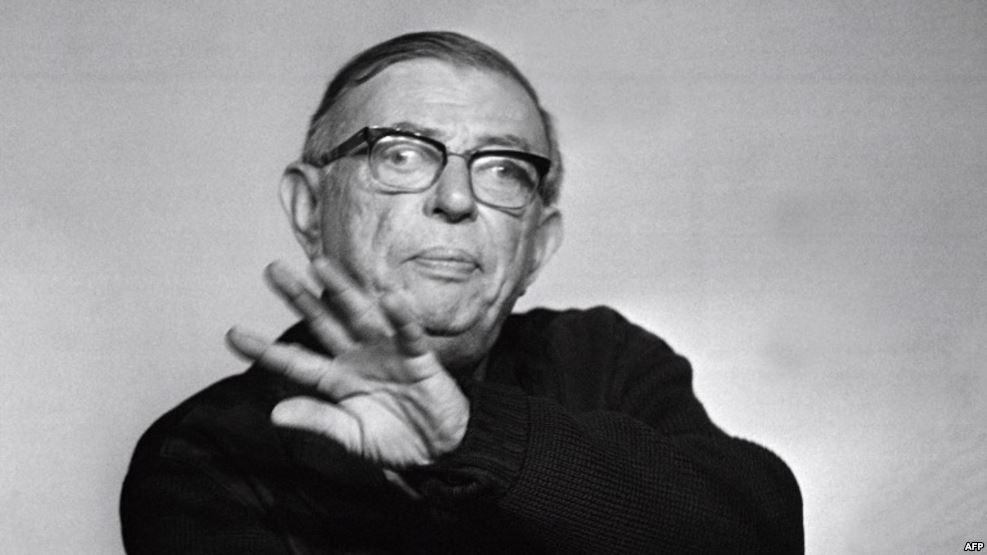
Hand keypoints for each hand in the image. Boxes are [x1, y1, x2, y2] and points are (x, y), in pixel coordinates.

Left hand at [226, 257, 468, 467]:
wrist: (441, 450)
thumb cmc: (395, 440)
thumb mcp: (351, 436)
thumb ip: (318, 420)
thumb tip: (274, 414)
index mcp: (338, 378)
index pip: (296, 360)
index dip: (266, 349)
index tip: (234, 334)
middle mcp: (358, 357)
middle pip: (324, 322)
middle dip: (300, 297)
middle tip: (273, 269)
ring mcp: (387, 353)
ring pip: (361, 316)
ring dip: (342, 291)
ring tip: (320, 266)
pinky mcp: (419, 359)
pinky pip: (408, 334)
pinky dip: (401, 318)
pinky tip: (390, 299)